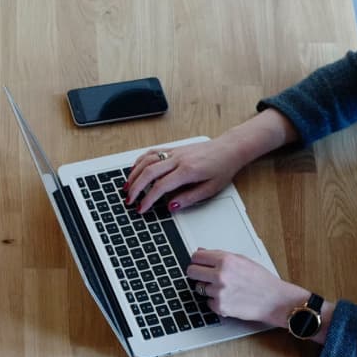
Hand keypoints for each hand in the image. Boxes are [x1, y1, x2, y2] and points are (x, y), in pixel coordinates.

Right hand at [123, 136, 244, 214]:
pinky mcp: (174, 148)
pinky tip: (135, 169)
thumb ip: (189, 198)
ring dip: (134, 174)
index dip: (148, 199)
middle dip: (135, 188)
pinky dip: (140, 161)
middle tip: (129, 200)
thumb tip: (171, 206)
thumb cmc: (222, 167)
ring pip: (147, 160)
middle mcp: (179, 159)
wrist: (229, 148)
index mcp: (188, 171)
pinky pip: (152, 152)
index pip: (161, 186)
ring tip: (127, 187)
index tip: (141, 209)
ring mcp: (175, 152)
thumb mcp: (210, 189)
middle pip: (149, 172)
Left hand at [186, 249, 305, 326]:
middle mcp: (220, 275)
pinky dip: (216, 302)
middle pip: (191, 272)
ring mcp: (219, 292)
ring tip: (225, 288)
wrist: (274, 300)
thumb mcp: (242, 260)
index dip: (197, 260)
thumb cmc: (262, 280)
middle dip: (197, 274)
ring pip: (199, 288)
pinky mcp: (220, 307)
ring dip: (208, 288)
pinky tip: (229, 298)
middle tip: (205, 276)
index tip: (199, 263)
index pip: (196, 257)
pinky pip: (208, 302)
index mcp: (226, 260)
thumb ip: (220, 256)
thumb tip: (201, 251)